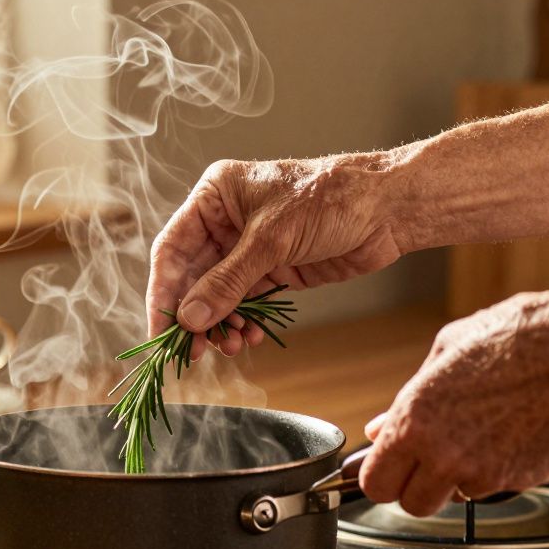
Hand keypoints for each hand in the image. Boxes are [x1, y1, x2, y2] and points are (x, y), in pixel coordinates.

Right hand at [147, 155, 406, 358]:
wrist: (388, 208)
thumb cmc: (330, 199)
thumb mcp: (272, 240)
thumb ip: (227, 282)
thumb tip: (189, 320)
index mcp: (214, 197)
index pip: (172, 250)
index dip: (163, 293)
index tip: (160, 331)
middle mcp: (225, 221)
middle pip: (192, 277)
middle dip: (194, 316)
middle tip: (194, 351)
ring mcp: (248, 247)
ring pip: (217, 294)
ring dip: (220, 324)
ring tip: (231, 345)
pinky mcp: (272, 269)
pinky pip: (244, 302)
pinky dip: (243, 322)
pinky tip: (249, 336)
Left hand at [358, 291, 548, 515]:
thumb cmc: (520, 338)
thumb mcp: (446, 351)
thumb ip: (406, 399)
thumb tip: (379, 427)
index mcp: (415, 420)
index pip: (376, 483)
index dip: (382, 477)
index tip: (390, 468)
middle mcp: (444, 454)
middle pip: (411, 506)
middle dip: (416, 487)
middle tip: (428, 461)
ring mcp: (484, 472)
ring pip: (454, 499)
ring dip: (459, 479)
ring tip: (479, 436)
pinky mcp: (521, 480)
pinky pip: (495, 489)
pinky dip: (497, 472)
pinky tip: (509, 435)